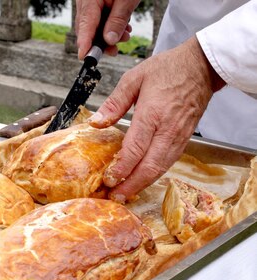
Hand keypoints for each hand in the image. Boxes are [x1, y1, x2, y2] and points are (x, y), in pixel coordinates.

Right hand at [75, 0, 138, 58]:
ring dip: (107, 35)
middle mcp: (85, 2)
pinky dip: (109, 26)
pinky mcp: (96, 3)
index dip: (85, 42)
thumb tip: (109, 41)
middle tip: (114, 51)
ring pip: (93, 25)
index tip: (84, 56)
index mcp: (90, 0)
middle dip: (100, 42)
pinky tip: (123, 28)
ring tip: (125, 36)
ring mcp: (89, 2)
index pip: (85, 25)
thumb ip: (117, 21)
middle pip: (87, 28)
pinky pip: (99, 19)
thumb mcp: (127, 0)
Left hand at [88, 36, 225, 202]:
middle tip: (115, 196)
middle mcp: (167, 129)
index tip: (109, 179)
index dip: (122, 167)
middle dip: (131, 184)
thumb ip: (114, 103)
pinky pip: (169, 162)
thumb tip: (96, 122)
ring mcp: (178, 136)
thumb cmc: (168, 69)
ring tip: (125, 194)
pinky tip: (142, 180)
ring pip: (161, 167)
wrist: (201, 66)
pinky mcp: (185, 138)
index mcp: (152, 113)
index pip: (135, 148)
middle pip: (149, 165)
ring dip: (143, 184)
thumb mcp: (134, 78)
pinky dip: (154, 175)